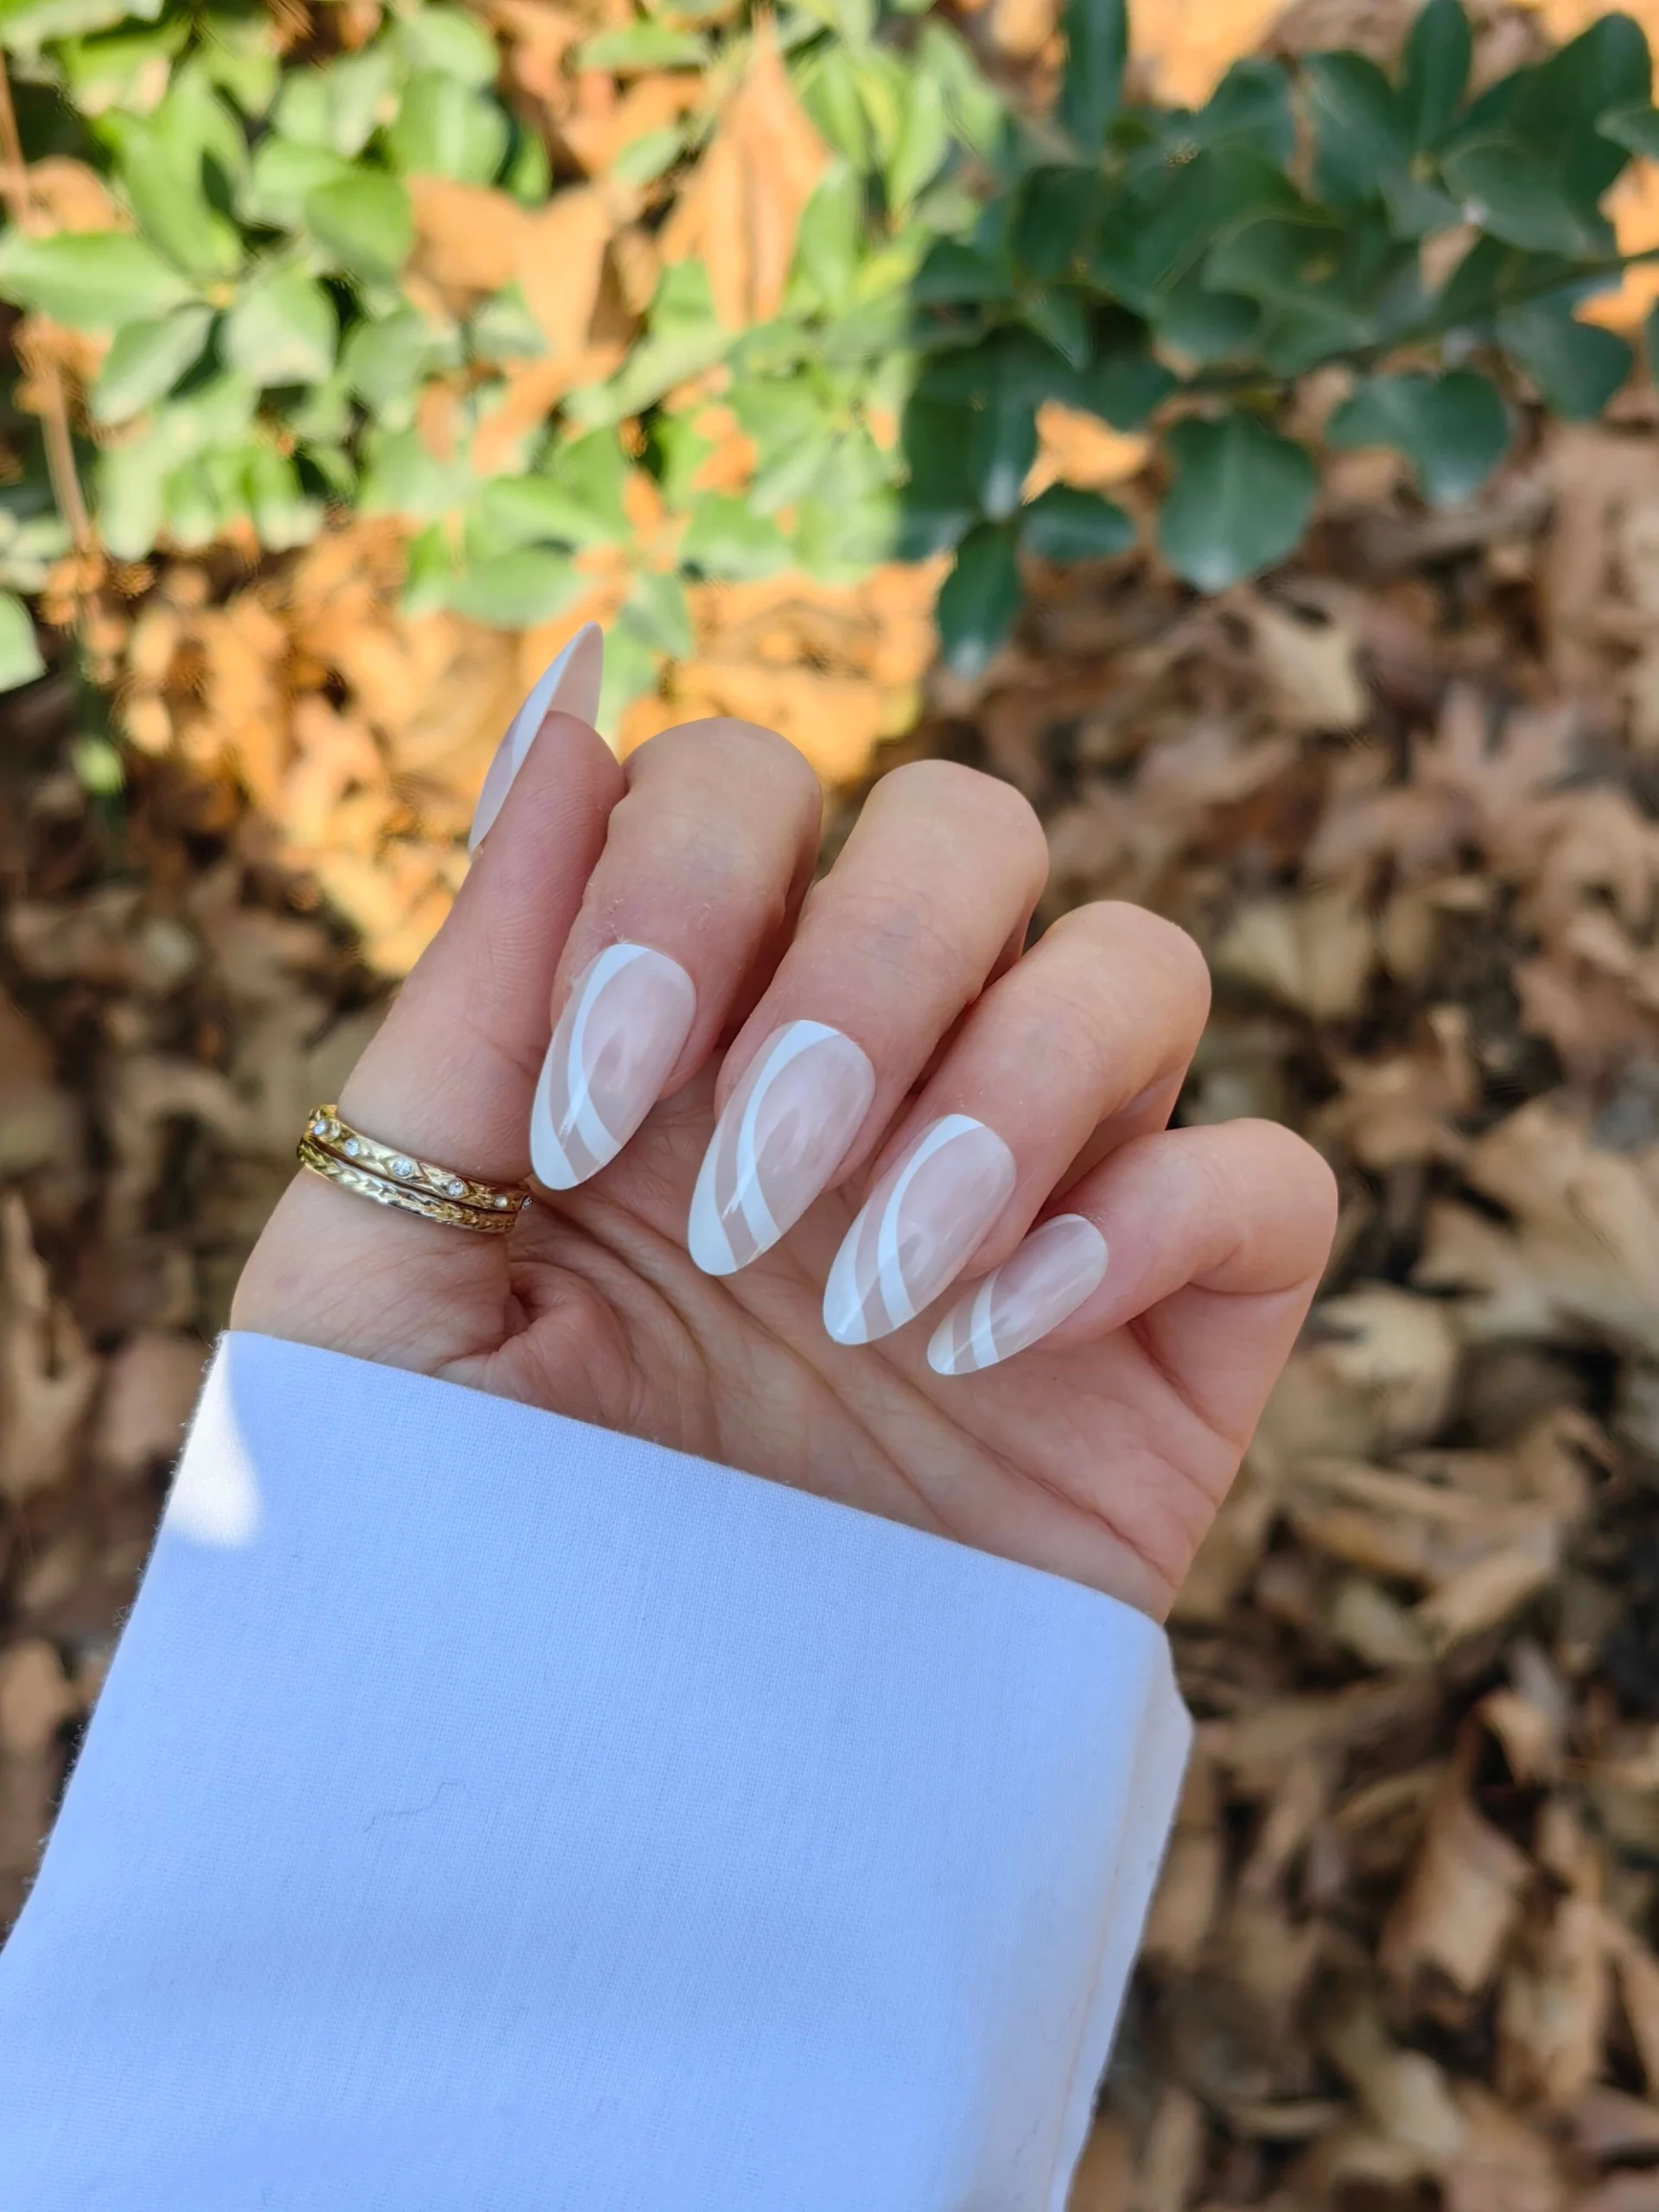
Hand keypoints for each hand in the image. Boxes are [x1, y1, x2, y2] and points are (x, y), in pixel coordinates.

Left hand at [233, 645, 1335, 1616]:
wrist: (590, 1801)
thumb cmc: (457, 1529)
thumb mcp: (397, 1246)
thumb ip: (484, 975)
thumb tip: (574, 684)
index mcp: (681, 1025)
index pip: (746, 787)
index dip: (686, 886)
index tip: (601, 1110)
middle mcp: (870, 1075)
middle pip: (970, 826)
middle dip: (864, 979)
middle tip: (749, 1201)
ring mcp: (1035, 1195)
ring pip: (1138, 961)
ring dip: (1007, 1091)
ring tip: (867, 1294)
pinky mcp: (1168, 1340)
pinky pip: (1268, 1180)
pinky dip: (1159, 1214)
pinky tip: (997, 1340)